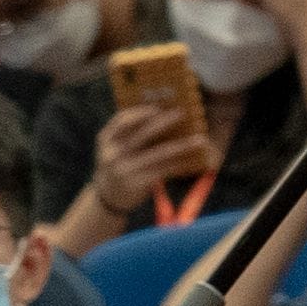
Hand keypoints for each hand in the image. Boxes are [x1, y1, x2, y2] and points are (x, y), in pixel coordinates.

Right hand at [85, 94, 210, 227]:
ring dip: (182, 145)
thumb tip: (162, 114)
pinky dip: (179, 163)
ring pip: (159, 154)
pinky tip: (193, 159)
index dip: (140, 112)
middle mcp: (113, 154)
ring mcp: (125, 170)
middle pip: (143, 134)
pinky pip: (163, 170)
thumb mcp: (114, 147)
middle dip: (164, 122)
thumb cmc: (118, 163)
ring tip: (200, 140)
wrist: (108, 197)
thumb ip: (129, 133)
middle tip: (182, 113)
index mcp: (106, 140)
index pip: (121, 121)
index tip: (157, 107)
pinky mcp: (138, 183)